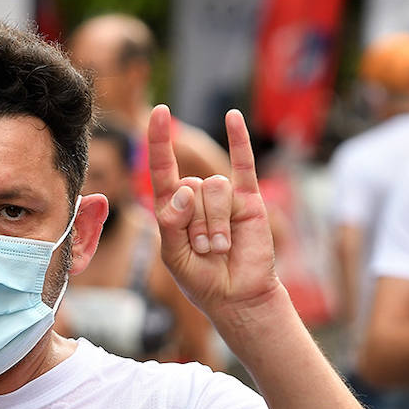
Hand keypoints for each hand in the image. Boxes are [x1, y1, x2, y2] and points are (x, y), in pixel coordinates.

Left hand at [148, 106, 281, 324]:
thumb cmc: (202, 280)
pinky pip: (243, 164)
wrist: (237, 297)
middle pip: (190, 187)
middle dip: (195, 223)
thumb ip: (172, 224)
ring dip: (215, 222)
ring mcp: (223, 197)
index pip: (163, 170)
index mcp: (173, 209)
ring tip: (221, 247)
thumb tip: (184, 189)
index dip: (159, 142)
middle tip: (203, 250)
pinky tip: (232, 117)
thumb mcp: (175, 257)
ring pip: (214, 188)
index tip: (159, 112)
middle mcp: (197, 198)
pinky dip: (239, 140)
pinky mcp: (249, 200)